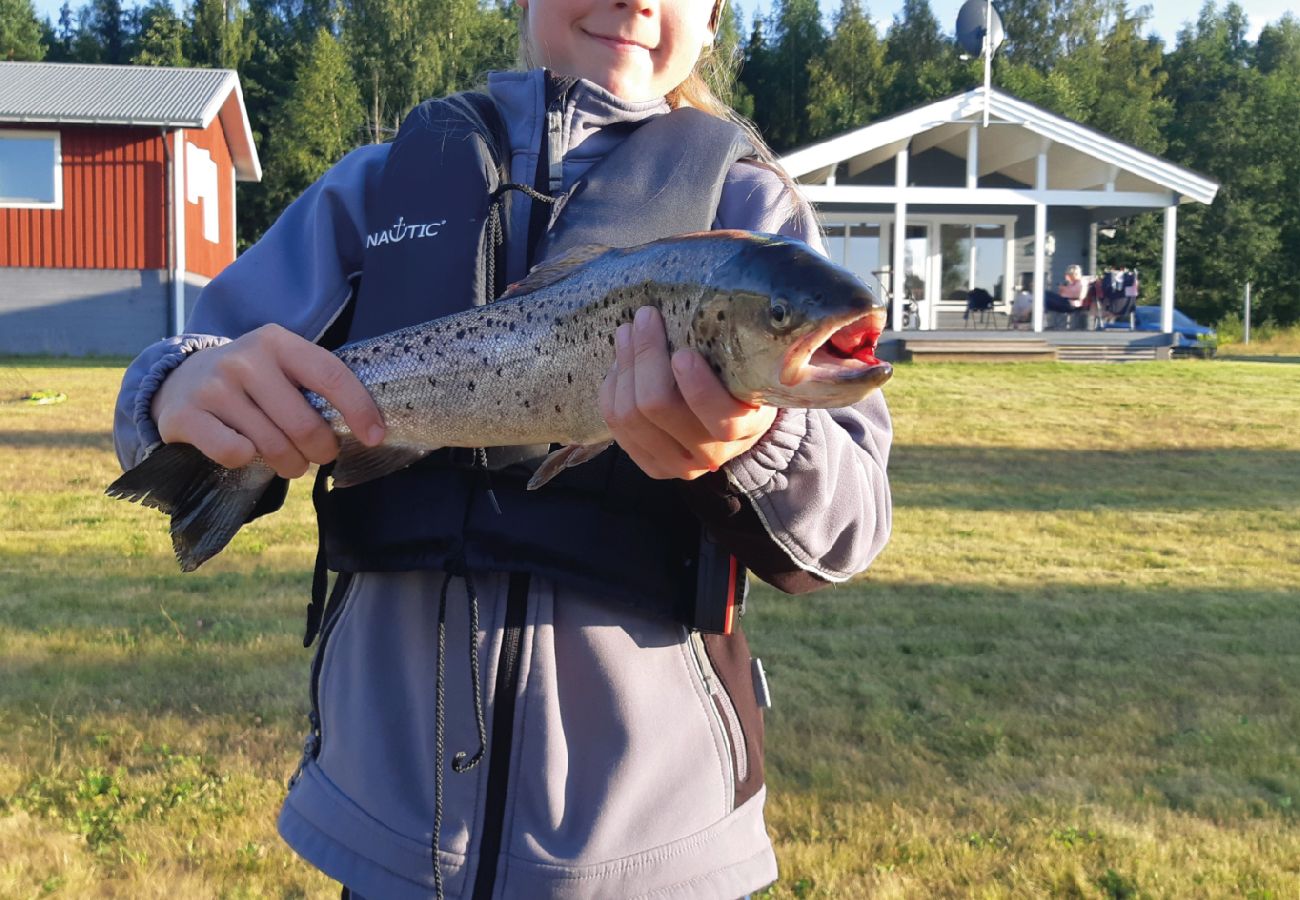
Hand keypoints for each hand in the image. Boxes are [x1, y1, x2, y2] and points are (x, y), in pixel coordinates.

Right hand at [151, 324, 385, 477]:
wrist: (178, 380)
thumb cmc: (250, 382)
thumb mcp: (281, 368)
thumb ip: (315, 386)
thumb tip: (367, 427)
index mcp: (277, 342)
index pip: (331, 375)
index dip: (359, 409)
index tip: (375, 436)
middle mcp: (245, 359)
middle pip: (304, 424)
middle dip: (321, 451)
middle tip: (319, 455)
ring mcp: (213, 386)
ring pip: (272, 446)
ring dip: (290, 465)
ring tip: (288, 461)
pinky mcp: (187, 414)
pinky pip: (234, 453)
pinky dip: (247, 461)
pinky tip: (245, 451)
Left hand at [599, 306, 776, 480]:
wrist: (735, 425)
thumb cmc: (740, 381)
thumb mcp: (749, 365)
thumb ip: (733, 345)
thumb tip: (705, 301)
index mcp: (744, 429)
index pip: (720, 418)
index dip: (697, 386)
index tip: (682, 352)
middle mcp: (710, 454)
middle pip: (657, 407)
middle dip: (645, 355)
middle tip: (645, 317)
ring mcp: (676, 465)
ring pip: (628, 415)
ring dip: (623, 365)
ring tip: (627, 333)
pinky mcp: (650, 465)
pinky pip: (615, 424)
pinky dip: (613, 387)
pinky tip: (621, 364)